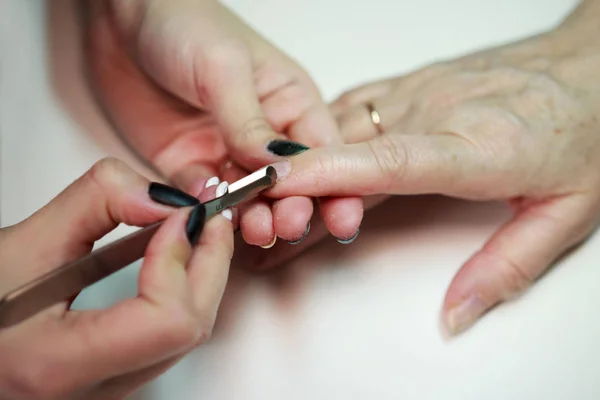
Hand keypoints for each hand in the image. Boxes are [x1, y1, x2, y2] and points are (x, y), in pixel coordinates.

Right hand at [0, 158, 232, 398]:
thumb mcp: (19, 245)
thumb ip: (93, 205)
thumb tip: (160, 197)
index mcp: (61, 366)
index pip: (167, 321)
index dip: (182, 259)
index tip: (179, 216)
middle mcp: (95, 394)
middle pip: (192, 327)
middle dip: (211, 258)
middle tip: (209, 211)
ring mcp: (111, 392)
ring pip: (189, 335)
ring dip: (204, 273)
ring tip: (196, 227)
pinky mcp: (118, 379)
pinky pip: (172, 337)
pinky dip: (186, 290)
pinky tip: (177, 257)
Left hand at [80, 0, 362, 246]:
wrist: (121, 19)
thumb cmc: (185, 22)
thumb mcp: (224, 67)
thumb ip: (250, 121)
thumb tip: (278, 170)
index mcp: (290, 103)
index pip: (321, 151)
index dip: (332, 184)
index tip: (339, 214)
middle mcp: (264, 134)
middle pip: (289, 183)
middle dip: (293, 206)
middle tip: (288, 224)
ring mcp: (227, 153)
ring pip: (250, 198)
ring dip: (255, 216)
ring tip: (257, 230)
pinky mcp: (190, 165)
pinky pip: (204, 197)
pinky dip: (209, 210)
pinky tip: (212, 213)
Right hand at [261, 5, 599, 334]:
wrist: (588, 68)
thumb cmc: (580, 131)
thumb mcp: (566, 215)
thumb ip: (506, 269)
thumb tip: (456, 311)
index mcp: (477, 149)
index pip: (389, 162)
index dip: (330, 174)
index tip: (281, 185)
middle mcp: (439, 114)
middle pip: (349, 151)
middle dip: (298, 188)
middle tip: (266, 222)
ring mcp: (421, 92)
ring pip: (340, 127)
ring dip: (305, 165)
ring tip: (278, 200)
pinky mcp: (412, 83)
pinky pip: (351, 107)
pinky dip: (324, 136)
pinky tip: (312, 158)